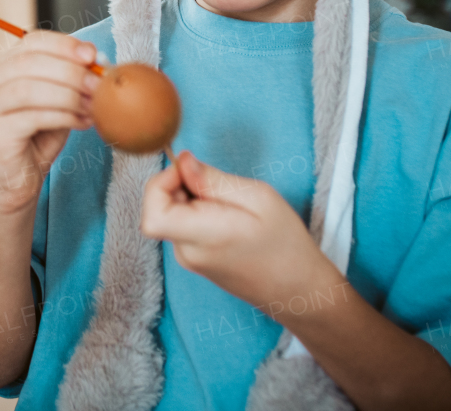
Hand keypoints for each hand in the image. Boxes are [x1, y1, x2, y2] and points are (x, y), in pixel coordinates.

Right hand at [0, 31, 99, 215]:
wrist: (13, 186)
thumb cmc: (35, 142)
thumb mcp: (57, 103)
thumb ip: (70, 82)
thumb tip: (99, 60)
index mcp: (1, 68)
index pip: (32, 42)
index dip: (64, 44)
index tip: (94, 55)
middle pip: (30, 61)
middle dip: (71, 70)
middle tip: (99, 83)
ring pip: (31, 87)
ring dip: (69, 94)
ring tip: (93, 106)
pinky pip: (33, 115)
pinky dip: (64, 116)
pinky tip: (82, 122)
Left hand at [141, 151, 338, 311]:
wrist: (299, 290)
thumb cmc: (285, 244)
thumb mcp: (258, 198)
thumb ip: (213, 179)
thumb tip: (182, 161)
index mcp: (204, 238)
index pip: (151, 215)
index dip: (160, 184)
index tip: (188, 171)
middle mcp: (187, 253)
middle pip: (159, 207)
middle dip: (181, 185)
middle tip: (220, 187)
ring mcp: (188, 260)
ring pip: (172, 213)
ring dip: (193, 199)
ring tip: (232, 207)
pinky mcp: (194, 261)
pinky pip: (183, 225)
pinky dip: (199, 213)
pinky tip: (229, 219)